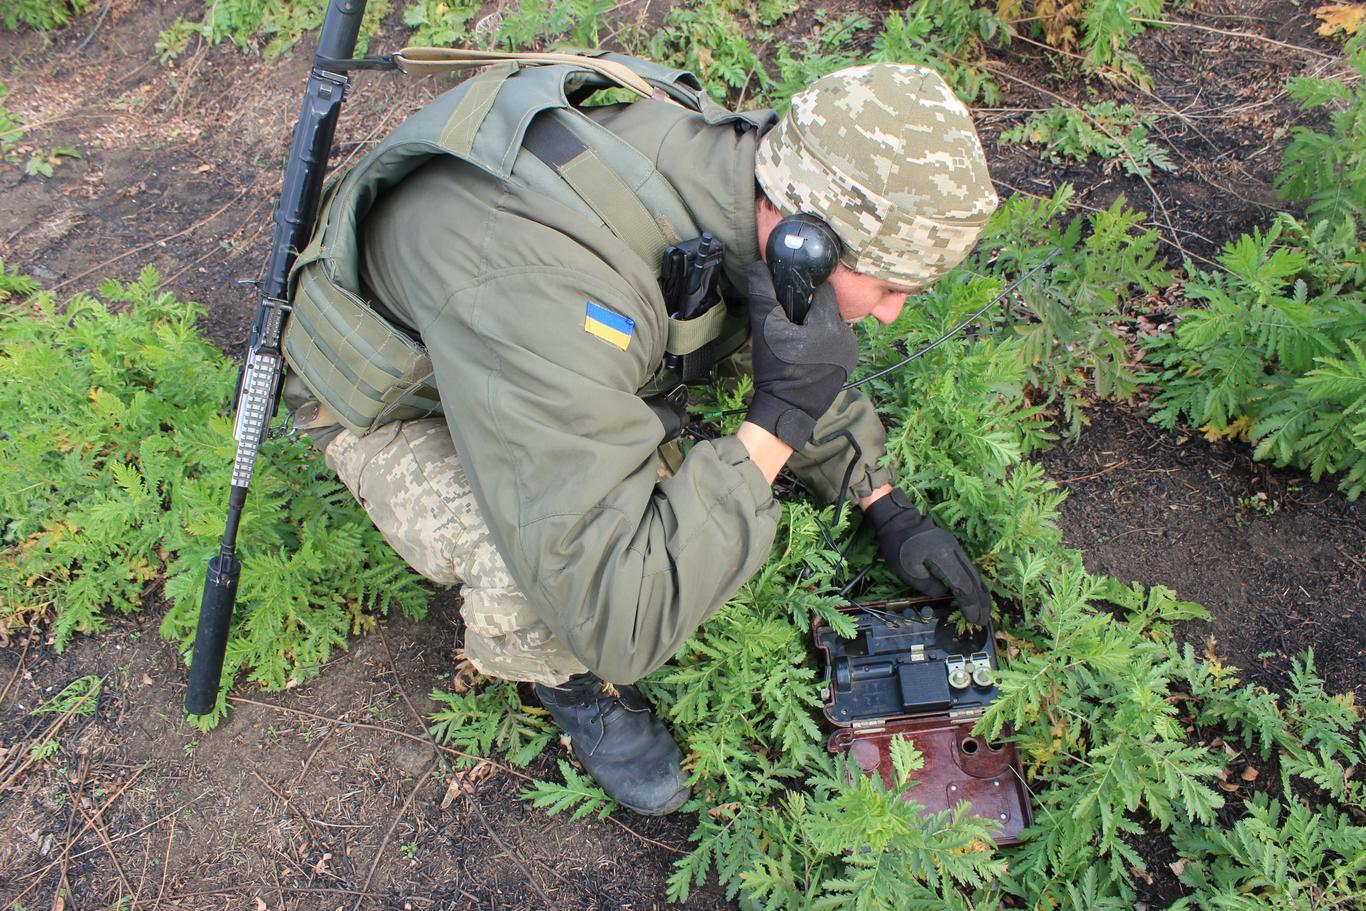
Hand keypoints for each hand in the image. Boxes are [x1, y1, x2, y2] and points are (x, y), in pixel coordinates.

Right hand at [744, 262, 857, 449]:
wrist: (785, 409)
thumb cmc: (775, 369)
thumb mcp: (765, 328)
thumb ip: (763, 293)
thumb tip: (760, 265)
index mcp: (829, 323)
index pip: (824, 290)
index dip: (806, 293)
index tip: (792, 305)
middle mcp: (847, 335)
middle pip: (830, 308)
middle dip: (813, 311)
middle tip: (793, 326)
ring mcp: (851, 352)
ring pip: (836, 324)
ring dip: (820, 327)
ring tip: (801, 341)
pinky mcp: (850, 365)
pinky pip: (840, 342)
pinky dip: (827, 343)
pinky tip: (811, 354)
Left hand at [865, 489, 991, 624]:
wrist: (897, 520)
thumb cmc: (898, 545)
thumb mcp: (907, 571)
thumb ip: (928, 586)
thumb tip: (945, 594)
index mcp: (944, 558)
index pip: (963, 586)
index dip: (970, 604)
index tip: (974, 620)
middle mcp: (956, 552)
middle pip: (974, 580)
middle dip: (980, 602)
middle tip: (983, 621)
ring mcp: (956, 548)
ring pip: (974, 573)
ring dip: (980, 593)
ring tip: (984, 610)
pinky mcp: (952, 547)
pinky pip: (968, 567)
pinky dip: (974, 583)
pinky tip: (975, 592)